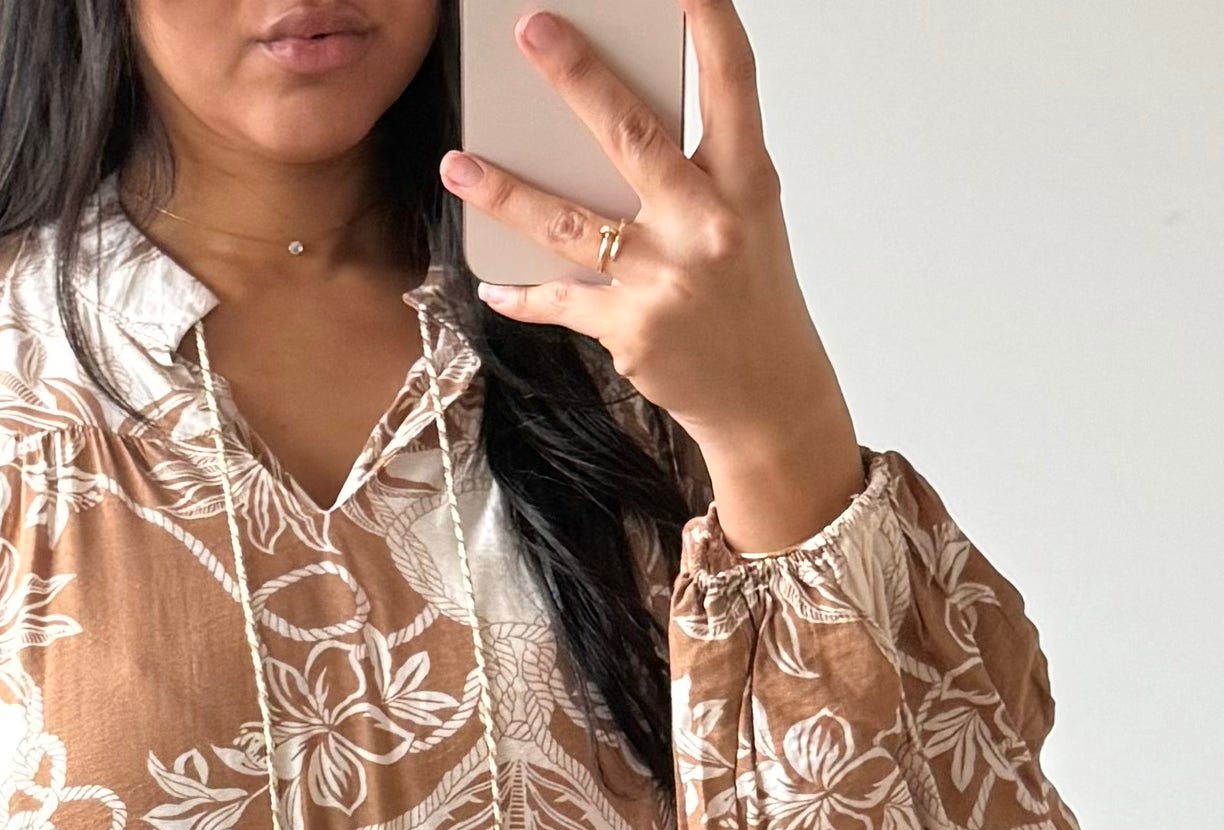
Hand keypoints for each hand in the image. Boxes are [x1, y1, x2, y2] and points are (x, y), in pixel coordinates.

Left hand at [440, 0, 863, 553]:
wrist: (765, 398)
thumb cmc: (749, 295)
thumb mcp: (746, 215)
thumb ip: (697, 165)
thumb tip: (614, 118)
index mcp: (747, 182)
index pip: (731, 81)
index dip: (709, 21)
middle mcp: (708, 224)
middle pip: (632, 136)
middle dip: (577, 78)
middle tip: (531, 30)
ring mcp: (666, 279)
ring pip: (569, 222)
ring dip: (504, 192)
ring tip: (458, 164)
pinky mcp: (631, 331)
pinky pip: (559, 300)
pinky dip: (522, 294)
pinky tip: (491, 284)